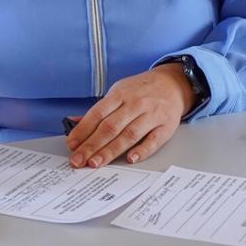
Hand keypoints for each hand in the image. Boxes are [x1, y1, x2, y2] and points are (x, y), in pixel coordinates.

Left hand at [66, 64, 194, 167]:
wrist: (173, 83)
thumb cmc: (142, 90)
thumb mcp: (119, 92)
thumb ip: (98, 110)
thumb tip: (73, 122)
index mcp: (120, 94)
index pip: (98, 114)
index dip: (83, 130)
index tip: (72, 145)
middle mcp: (135, 104)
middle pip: (110, 127)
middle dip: (92, 145)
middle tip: (79, 160)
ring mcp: (152, 115)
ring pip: (129, 135)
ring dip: (111, 150)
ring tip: (96, 163)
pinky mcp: (166, 126)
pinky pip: (154, 140)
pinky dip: (142, 150)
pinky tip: (130, 159)